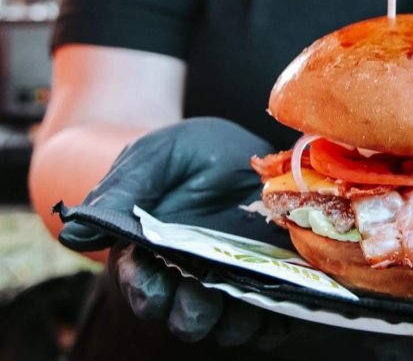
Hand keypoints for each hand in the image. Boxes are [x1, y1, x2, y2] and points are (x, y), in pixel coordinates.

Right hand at [59, 117, 271, 342]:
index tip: (156, 292)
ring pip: (230, 321)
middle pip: (186, 314)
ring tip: (251, 305)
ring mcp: (232, 278)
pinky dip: (279, 317)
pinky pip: (275, 311)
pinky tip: (288, 305)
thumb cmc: (183, 152)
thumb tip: (70, 234)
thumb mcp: (152, 160)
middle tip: (206, 299)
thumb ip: (119, 195)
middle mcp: (189, 275)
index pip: (142, 287)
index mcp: (149, 254)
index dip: (147, 294)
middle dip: (193, 314)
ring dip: (238, 321)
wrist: (236, 144)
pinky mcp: (270, 276)